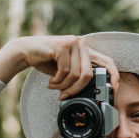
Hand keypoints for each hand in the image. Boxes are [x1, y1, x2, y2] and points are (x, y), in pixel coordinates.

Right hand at [0, 35, 119, 99]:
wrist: (25, 51)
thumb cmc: (46, 61)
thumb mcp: (67, 69)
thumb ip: (79, 74)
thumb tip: (93, 91)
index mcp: (86, 48)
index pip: (107, 61)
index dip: (113, 76)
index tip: (113, 90)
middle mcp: (81, 42)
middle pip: (88, 74)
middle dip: (76, 89)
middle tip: (65, 95)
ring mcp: (72, 42)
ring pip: (76, 75)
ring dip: (63, 86)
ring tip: (55, 86)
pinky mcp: (62, 46)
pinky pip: (65, 72)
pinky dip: (57, 81)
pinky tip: (51, 80)